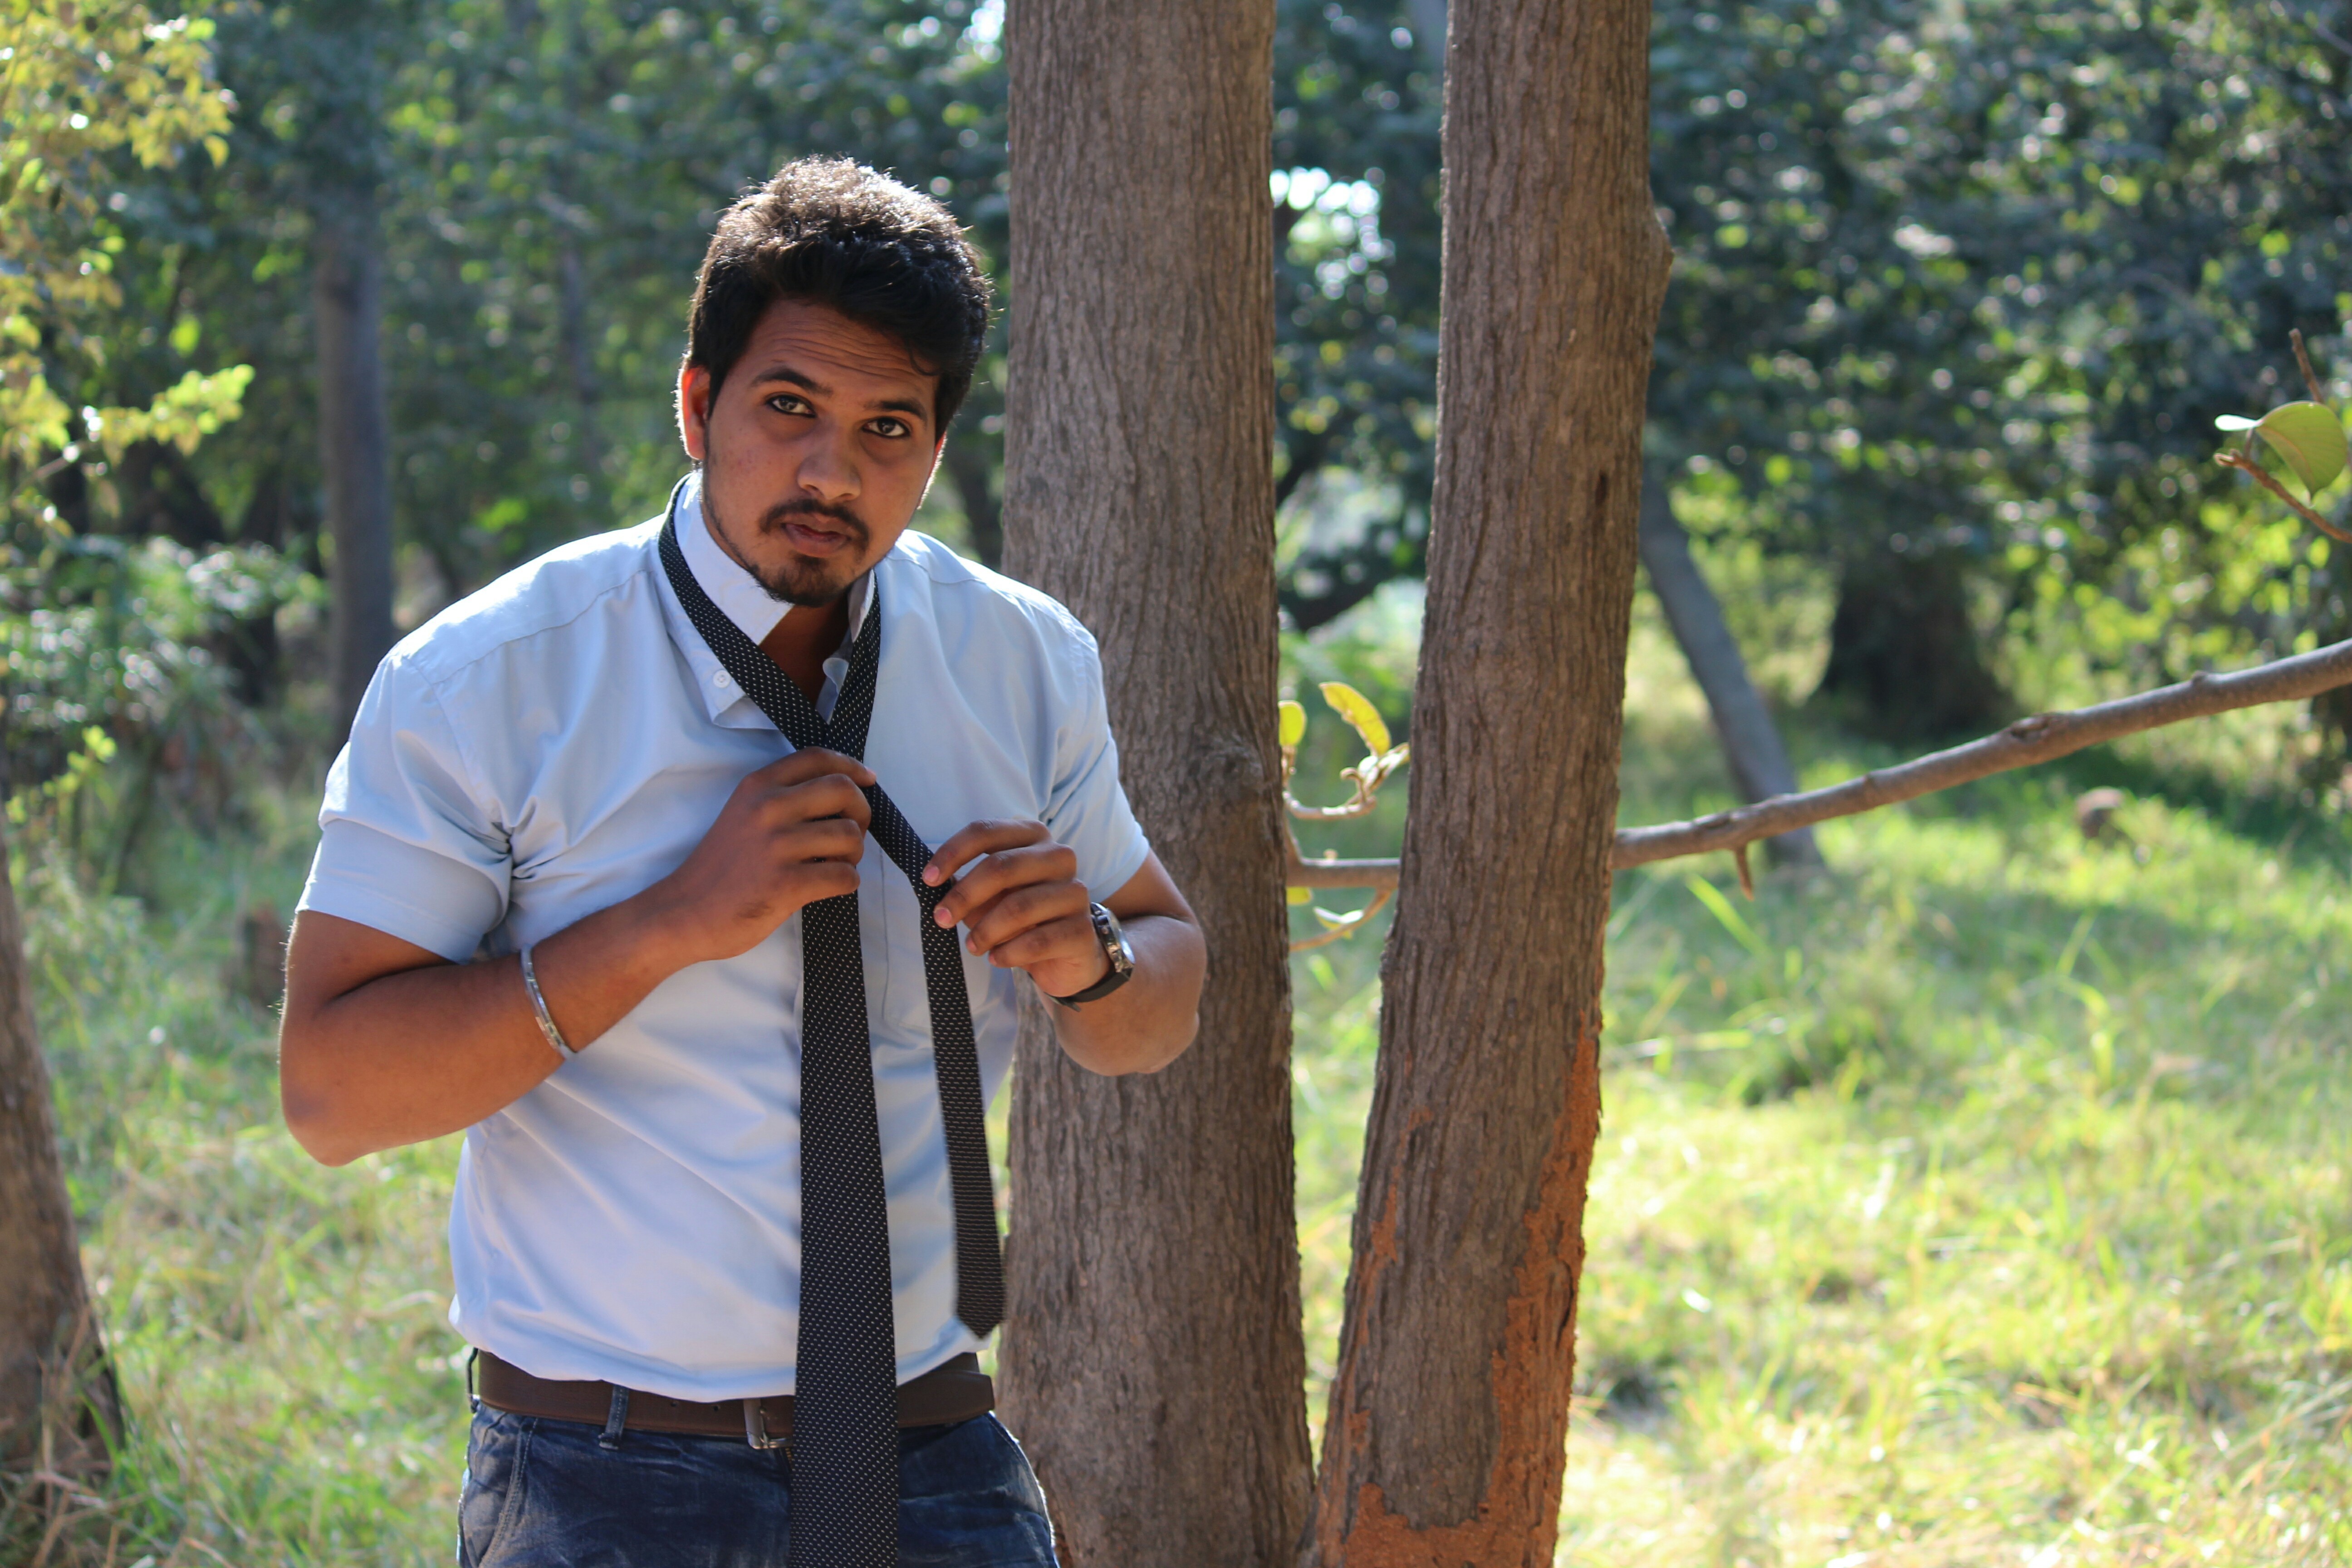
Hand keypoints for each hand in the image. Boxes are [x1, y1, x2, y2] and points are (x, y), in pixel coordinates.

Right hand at [645, 750, 874, 963]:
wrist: (683, 912)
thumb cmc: (721, 868)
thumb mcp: (742, 815)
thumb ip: (782, 799)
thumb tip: (842, 793)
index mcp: (757, 787)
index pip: (817, 757)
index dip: (851, 766)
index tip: (867, 780)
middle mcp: (767, 809)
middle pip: (843, 790)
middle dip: (861, 812)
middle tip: (852, 833)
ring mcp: (777, 846)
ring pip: (850, 836)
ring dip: (853, 854)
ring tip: (835, 864)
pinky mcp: (786, 883)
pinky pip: (844, 876)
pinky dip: (846, 882)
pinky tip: (827, 885)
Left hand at [923, 821, 1104, 998]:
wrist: (1067, 954)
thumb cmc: (1022, 916)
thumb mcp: (992, 895)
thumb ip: (969, 884)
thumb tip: (937, 883)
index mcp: (1034, 836)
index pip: (986, 831)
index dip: (952, 853)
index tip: (928, 879)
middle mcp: (1059, 856)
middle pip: (1001, 867)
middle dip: (963, 895)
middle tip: (941, 919)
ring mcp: (1075, 892)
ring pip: (1019, 907)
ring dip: (985, 931)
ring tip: (972, 946)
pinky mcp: (1082, 929)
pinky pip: (1037, 941)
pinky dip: (1008, 953)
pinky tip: (997, 959)